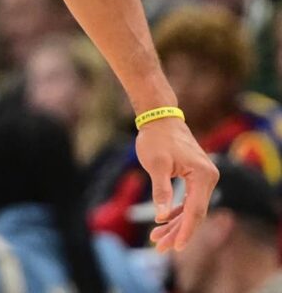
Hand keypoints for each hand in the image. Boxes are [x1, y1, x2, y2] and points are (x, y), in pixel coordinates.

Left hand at [137, 118, 217, 252]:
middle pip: (195, 213)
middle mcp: (209, 178)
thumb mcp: (156, 165)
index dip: (186, 230)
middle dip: (177, 231)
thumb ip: (161, 191)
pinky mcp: (195, 177)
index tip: (177, 247)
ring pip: (191, 209)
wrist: (160, 118)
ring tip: (157, 239)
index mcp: (203, 176)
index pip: (196, 210)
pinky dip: (176, 212)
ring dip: (175, 224)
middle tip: (160, 247)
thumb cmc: (156, 138)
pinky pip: (188, 200)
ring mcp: (203, 178)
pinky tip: (164, 223)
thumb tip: (162, 216)